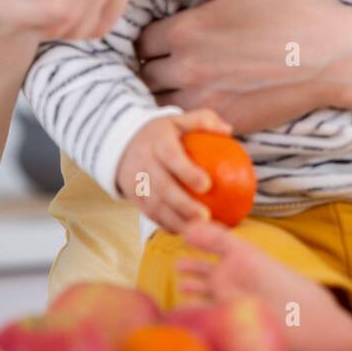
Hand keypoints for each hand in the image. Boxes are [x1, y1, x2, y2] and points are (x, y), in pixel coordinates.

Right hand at [115, 107, 232, 232]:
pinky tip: (189, 231)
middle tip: (206, 216)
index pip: (171, 157)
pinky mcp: (135, 198)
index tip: (207, 185)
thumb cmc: (161, 134)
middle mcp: (145, 163)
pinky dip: (168, 225)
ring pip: (156, 206)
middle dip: (184, 205)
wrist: (123, 144)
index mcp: (158, 142)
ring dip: (177, 221)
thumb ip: (203, 121)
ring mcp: (138, 183)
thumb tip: (228, 130)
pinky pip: (151, 215)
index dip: (187, 171)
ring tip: (200, 229)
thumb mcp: (179, 120)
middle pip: (163, 187)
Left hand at [129, 0, 351, 132]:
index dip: (153, 32)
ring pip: (157, 101)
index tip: (168, 30)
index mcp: (186, 30)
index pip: (141, 36)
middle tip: (173, 54)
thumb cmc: (292, 8)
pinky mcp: (224, 124)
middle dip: (152, 61)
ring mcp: (205, 101)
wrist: (336, 56)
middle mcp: (187, 70)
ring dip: (162, 91)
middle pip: (143, 71)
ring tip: (183, 79)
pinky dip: (184, 114)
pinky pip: (185, 124)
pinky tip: (202, 99)